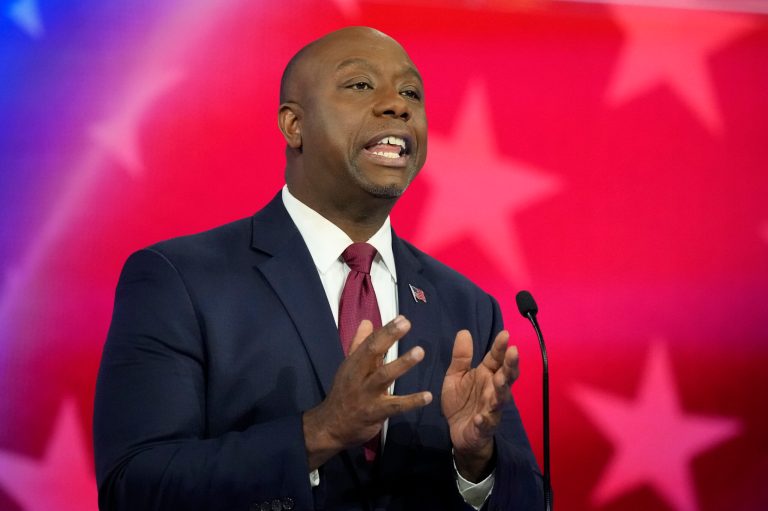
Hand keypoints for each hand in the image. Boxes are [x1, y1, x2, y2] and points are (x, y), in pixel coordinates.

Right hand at [302, 316, 431, 469]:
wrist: (330, 427)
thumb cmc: (343, 394)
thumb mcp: (348, 368)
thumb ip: (359, 345)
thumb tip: (368, 321)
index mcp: (354, 363)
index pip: (369, 342)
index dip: (385, 329)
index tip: (402, 318)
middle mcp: (358, 376)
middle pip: (372, 352)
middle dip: (389, 337)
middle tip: (406, 324)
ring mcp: (366, 394)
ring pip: (383, 376)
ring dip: (402, 363)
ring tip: (420, 352)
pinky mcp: (375, 413)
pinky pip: (395, 406)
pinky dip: (412, 401)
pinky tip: (428, 396)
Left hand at [442, 330, 519, 481]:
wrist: (459, 431)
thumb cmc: (461, 400)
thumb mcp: (456, 376)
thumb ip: (461, 357)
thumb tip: (464, 331)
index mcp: (487, 375)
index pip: (497, 358)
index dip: (501, 347)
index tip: (505, 334)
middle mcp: (493, 390)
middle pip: (506, 376)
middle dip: (511, 365)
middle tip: (513, 352)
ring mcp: (491, 409)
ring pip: (501, 399)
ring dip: (501, 390)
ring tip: (500, 380)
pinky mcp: (484, 427)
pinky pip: (486, 423)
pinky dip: (484, 421)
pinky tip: (480, 417)